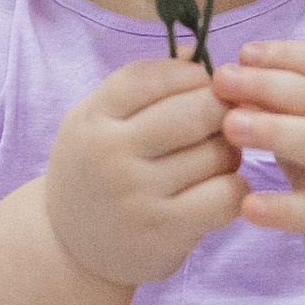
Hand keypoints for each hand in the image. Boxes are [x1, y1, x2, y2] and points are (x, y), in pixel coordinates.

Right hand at [45, 57, 248, 286]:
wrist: (69, 250)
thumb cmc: (95, 172)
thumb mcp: (99, 122)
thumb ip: (143, 86)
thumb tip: (197, 54)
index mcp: (93, 119)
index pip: (156, 76)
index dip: (192, 74)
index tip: (203, 85)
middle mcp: (111, 154)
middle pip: (197, 111)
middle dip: (222, 110)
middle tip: (223, 120)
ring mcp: (137, 195)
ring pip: (218, 153)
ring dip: (231, 151)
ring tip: (216, 158)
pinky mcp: (164, 232)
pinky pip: (226, 195)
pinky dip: (235, 188)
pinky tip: (220, 189)